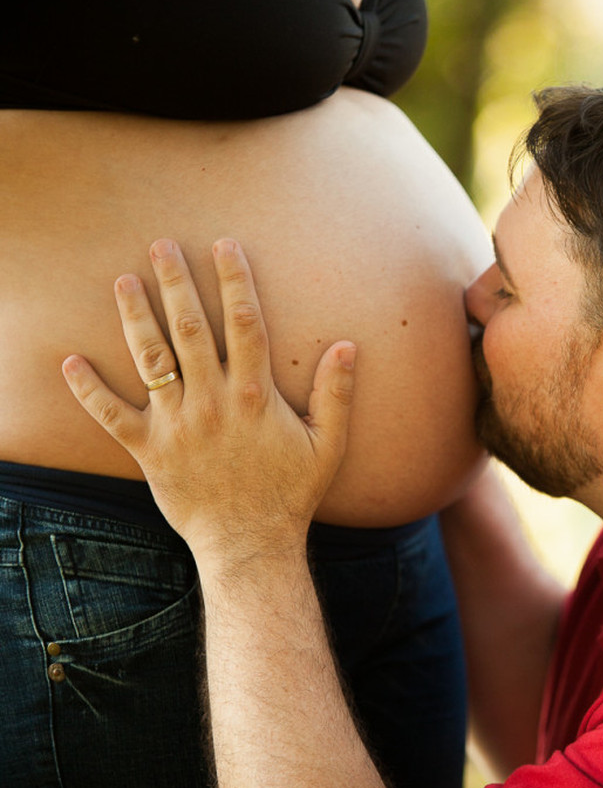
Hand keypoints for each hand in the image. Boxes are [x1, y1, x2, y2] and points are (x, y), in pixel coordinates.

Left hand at [62, 238, 356, 569]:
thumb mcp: (329, 444)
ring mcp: (177, 425)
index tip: (224, 245)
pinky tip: (71, 362)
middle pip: (191, 328)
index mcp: (256, 395)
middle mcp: (213, 401)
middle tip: (162, 245)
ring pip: (151, 360)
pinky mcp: (149, 451)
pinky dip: (88, 390)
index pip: (245, 323)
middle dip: (176, 282)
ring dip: (135, 317)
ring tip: (123, 280)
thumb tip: (347, 346)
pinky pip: (112, 416)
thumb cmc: (292, 492)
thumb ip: (338, 394)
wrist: (250, 543)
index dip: (234, 280)